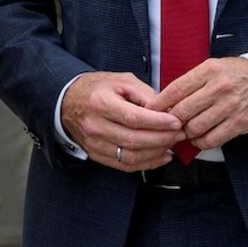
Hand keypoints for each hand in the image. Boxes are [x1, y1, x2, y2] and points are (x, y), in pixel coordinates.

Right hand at [62, 72, 182, 171]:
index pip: (134, 118)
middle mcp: (96, 126)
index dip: (158, 123)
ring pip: (131, 156)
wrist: (68, 101)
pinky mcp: (96, 154)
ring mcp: (95, 143)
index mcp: (101, 103)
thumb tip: (167, 110)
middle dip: (162, 139)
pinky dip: (146, 164)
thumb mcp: (122, 81)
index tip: (176, 122)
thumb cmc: (97, 89)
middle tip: (179, 134)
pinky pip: (125, 166)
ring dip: (156, 153)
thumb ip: (145, 94)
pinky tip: (161, 156)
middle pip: (134, 140)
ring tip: (172, 144)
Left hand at [149, 57, 247, 153]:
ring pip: (195, 127)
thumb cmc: (235, 75)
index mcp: (209, 70)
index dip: (159, 103)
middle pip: (182, 111)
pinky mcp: (239, 122)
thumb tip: (165, 101)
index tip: (150, 110)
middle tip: (166, 125)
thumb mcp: (212, 68)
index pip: (176, 89)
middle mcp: (219, 87)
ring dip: (185, 133)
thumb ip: (191, 82)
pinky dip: (200, 142)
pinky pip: (211, 139)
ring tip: (183, 131)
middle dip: (170, 121)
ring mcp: (230, 106)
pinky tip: (198, 138)